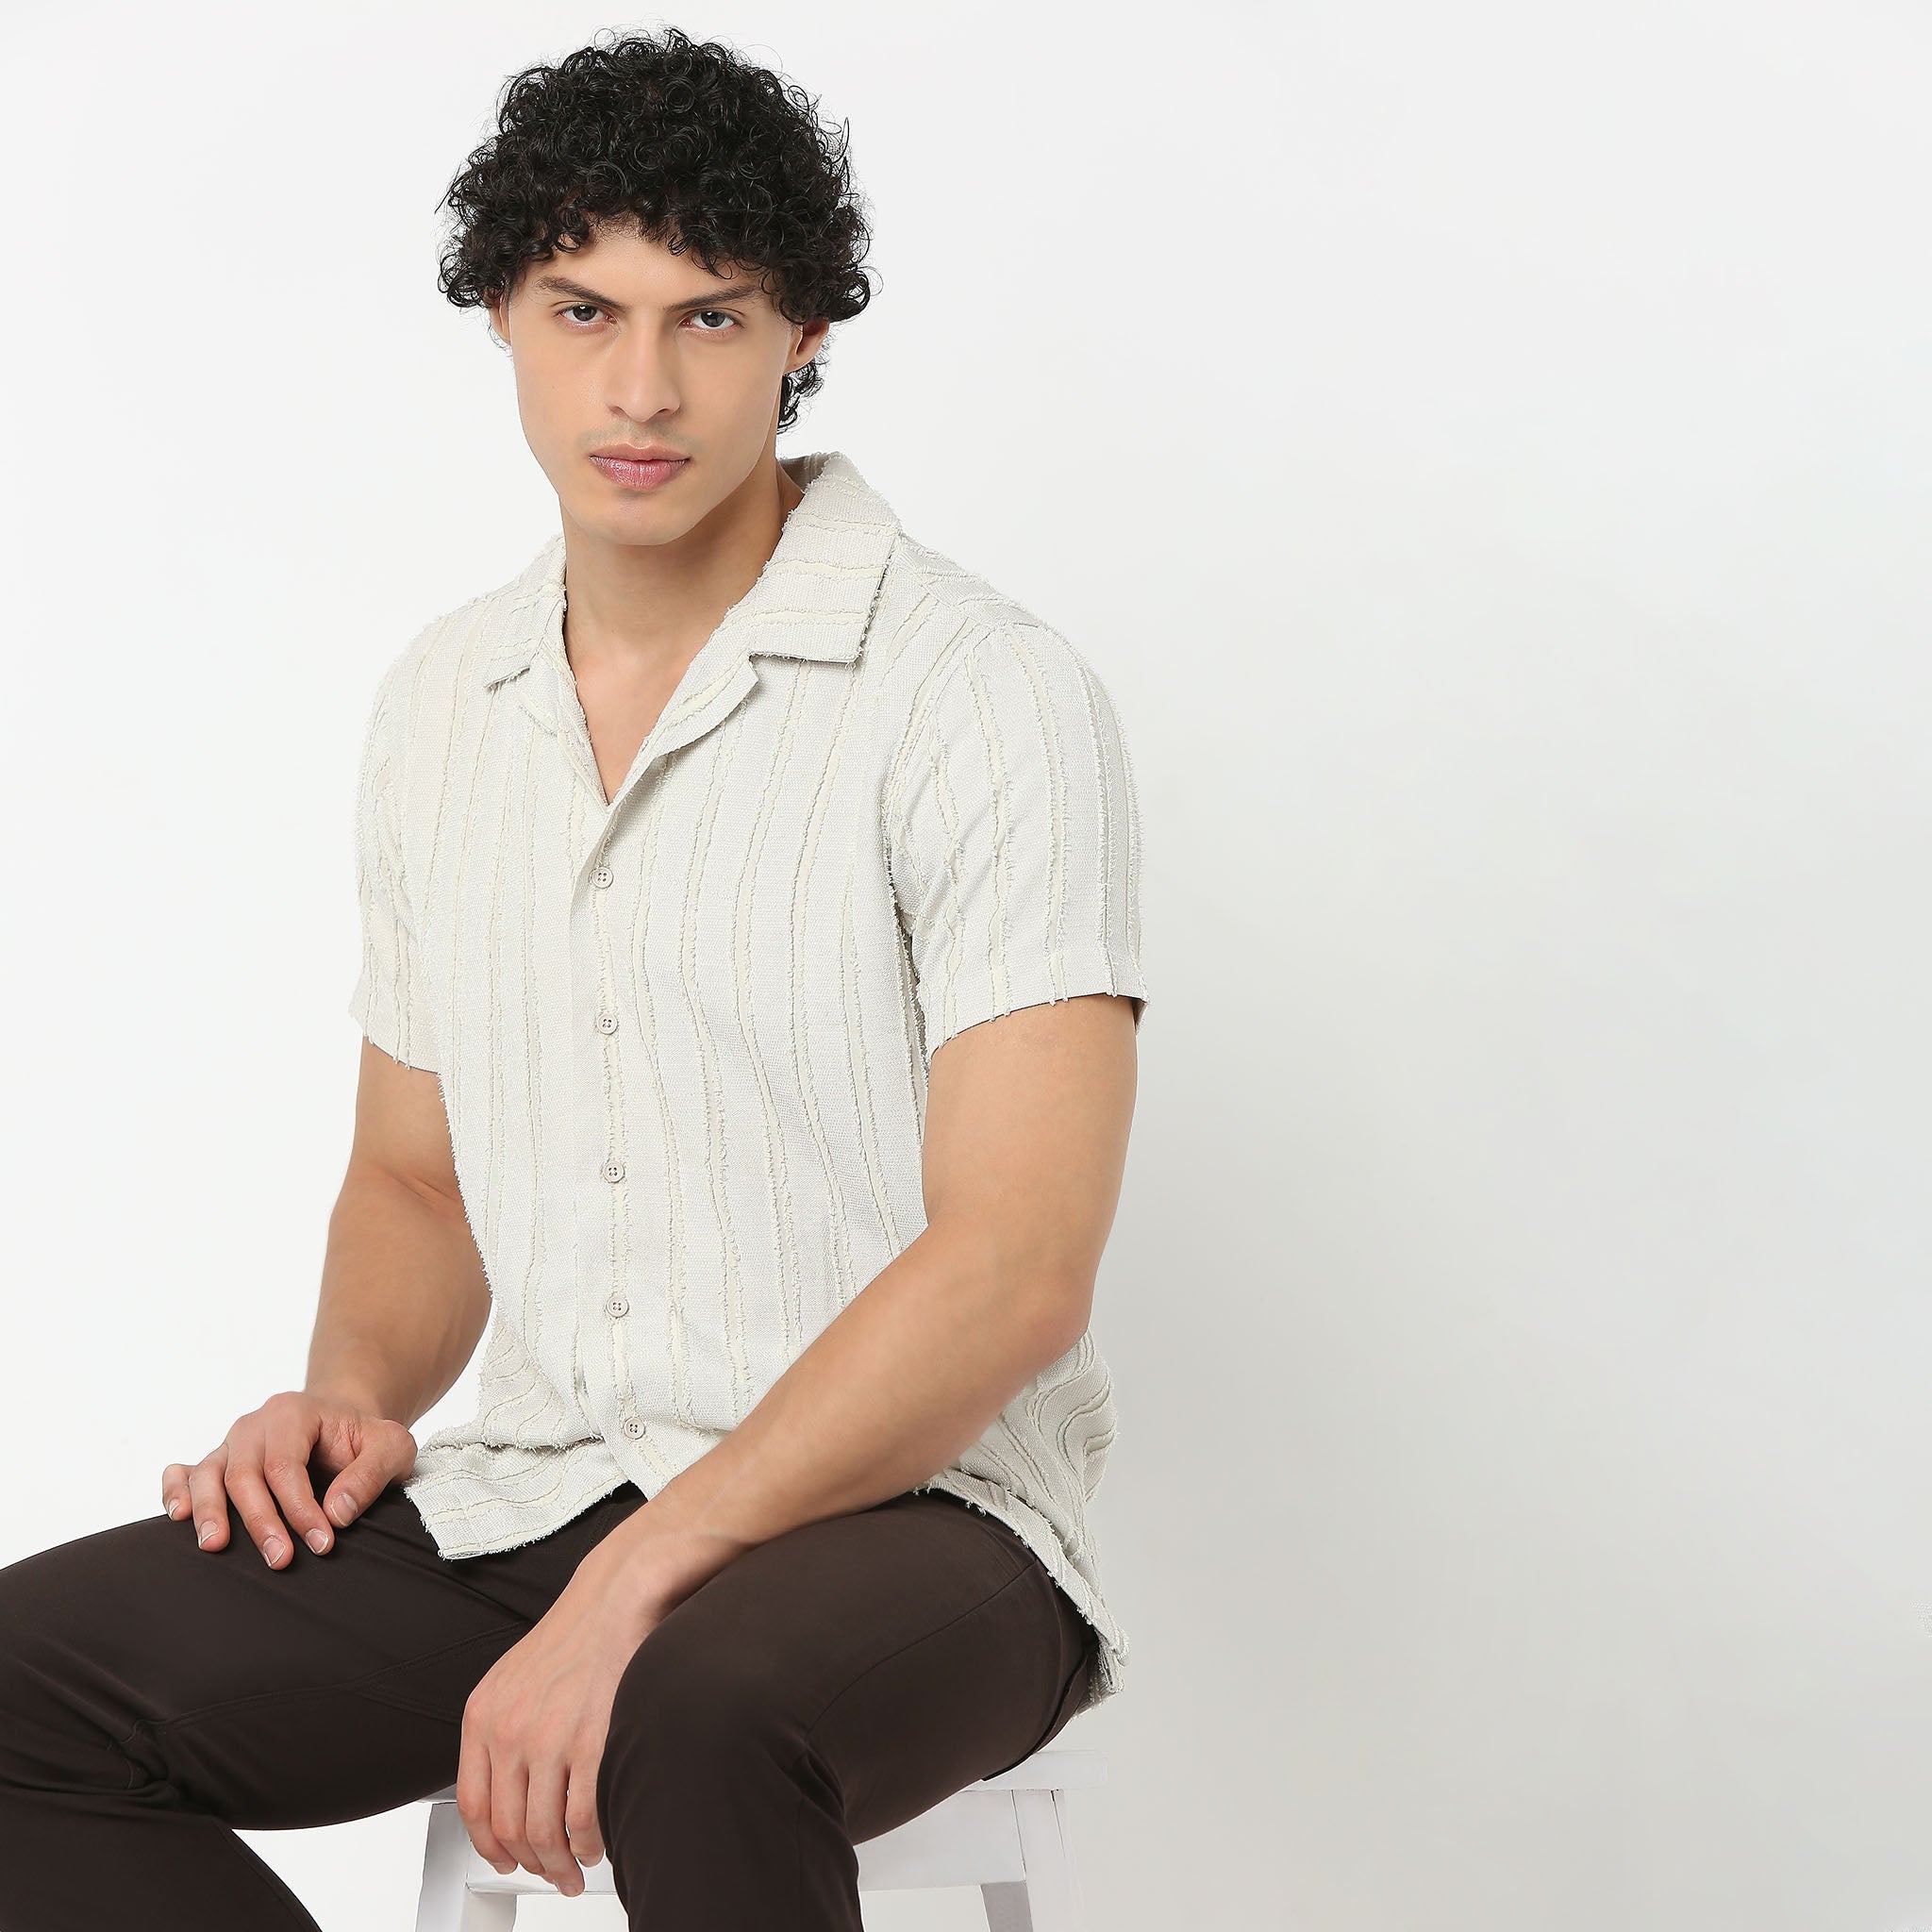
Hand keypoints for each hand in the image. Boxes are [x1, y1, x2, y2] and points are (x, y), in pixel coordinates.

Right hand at [161, 1391, 416, 1568]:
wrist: (343, 1425)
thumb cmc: (366, 1440)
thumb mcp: (392, 1447)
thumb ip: (372, 1473)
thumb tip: (338, 1513)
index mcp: (294, 1412)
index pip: (286, 1464)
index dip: (300, 1507)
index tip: (321, 1544)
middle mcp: (254, 1426)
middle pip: (244, 1474)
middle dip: (260, 1521)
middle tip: (280, 1561)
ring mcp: (231, 1444)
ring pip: (208, 1475)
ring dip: (209, 1512)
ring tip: (214, 1547)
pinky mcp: (217, 1463)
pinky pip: (184, 1472)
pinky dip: (174, 1491)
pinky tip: (178, 1517)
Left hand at [456, 1532, 688, 1896]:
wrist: (619, 1593)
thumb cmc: (577, 1631)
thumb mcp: (515, 1676)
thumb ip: (502, 1728)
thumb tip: (508, 1785)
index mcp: (484, 1715)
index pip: (474, 1805)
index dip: (491, 1845)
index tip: (507, 1858)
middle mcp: (510, 1730)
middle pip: (509, 1828)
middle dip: (532, 1863)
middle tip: (551, 1873)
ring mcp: (550, 1738)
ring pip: (544, 1832)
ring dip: (561, 1863)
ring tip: (576, 1866)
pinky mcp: (592, 1742)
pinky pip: (583, 1817)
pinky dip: (591, 1842)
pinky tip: (598, 1840)